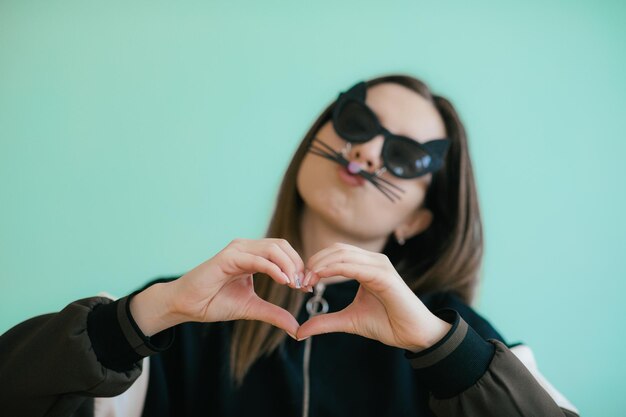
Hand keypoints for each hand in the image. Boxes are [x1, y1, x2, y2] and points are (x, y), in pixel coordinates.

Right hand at [130, 238, 306, 337]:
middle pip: (282, 246)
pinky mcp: (228, 257)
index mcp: (252, 255)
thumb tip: (296, 329)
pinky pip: (257, 258)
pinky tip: (284, 281)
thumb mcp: (252, 308)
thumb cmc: (214, 302)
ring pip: (273, 248)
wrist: (187, 305)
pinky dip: (274, 268)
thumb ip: (274, 314)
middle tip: (304, 286)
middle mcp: (246, 248)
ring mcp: (237, 249)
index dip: (298, 266)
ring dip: (289, 266)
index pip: (283, 251)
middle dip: (297, 265)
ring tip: (295, 284)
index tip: (307, 288)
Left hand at [297, 243, 451, 351]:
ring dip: (321, 264)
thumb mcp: (349, 321)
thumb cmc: (387, 323)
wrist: (413, 334)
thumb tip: (300, 331)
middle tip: (301, 281)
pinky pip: (354, 266)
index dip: (316, 263)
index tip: (302, 282)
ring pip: (343, 254)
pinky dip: (334, 269)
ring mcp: (380, 266)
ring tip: (307, 280)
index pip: (335, 253)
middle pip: (336, 249)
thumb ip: (325, 321)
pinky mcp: (384, 276)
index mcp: (366, 266)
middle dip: (315, 261)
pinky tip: (320, 277)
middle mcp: (374, 261)